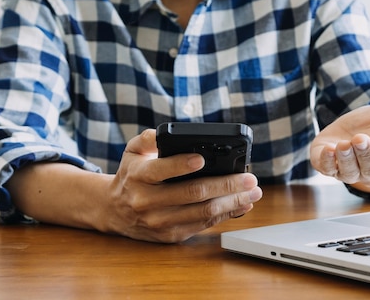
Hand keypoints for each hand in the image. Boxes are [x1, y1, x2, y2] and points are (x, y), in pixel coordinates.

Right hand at [105, 129, 262, 242]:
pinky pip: (203, 225)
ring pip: (203, 212)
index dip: (182, 165)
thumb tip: (161, 133)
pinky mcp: (171, 235)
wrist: (115, 211)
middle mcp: (148, 202)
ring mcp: (160, 222)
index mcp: (139, 177)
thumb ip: (146, 139)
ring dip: (233, 202)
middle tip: (249, 178)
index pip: (161, 170)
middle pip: (192, 193)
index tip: (202, 158)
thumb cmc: (132, 175)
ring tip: (253, 192)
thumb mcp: (132, 152)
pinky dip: (226, 215)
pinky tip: (242, 205)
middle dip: (225, 185)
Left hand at [310, 104, 369, 192]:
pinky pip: (327, 169)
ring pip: (349, 172)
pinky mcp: (328, 164)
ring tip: (344, 144)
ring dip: (346, 159)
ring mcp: (348, 170)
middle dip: (365, 154)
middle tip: (361, 139)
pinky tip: (328, 150)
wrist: (354, 123)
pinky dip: (326, 161)